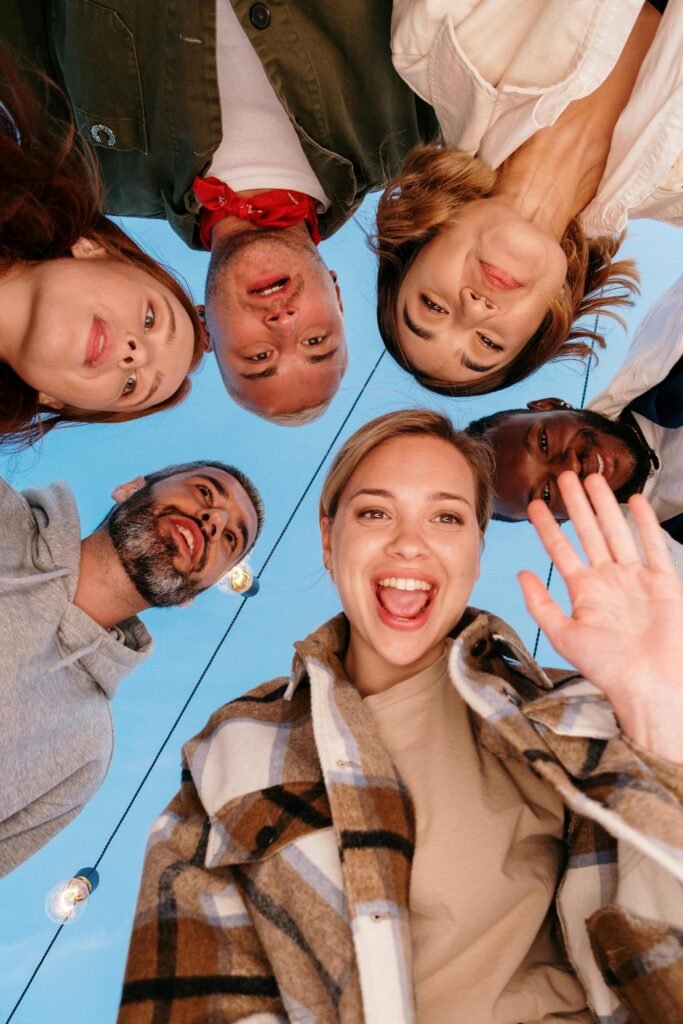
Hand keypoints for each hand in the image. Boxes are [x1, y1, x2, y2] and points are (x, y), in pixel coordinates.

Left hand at [519, 472, 682, 762]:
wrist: (649, 684)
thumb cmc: (608, 668)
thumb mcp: (563, 635)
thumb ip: (540, 604)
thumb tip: (522, 574)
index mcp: (584, 592)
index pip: (561, 550)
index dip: (547, 527)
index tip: (535, 504)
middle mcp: (609, 581)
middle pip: (589, 532)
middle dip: (576, 504)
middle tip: (565, 476)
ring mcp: (635, 579)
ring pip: (617, 532)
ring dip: (605, 506)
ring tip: (593, 479)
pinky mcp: (663, 583)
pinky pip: (653, 546)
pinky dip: (645, 523)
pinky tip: (635, 502)